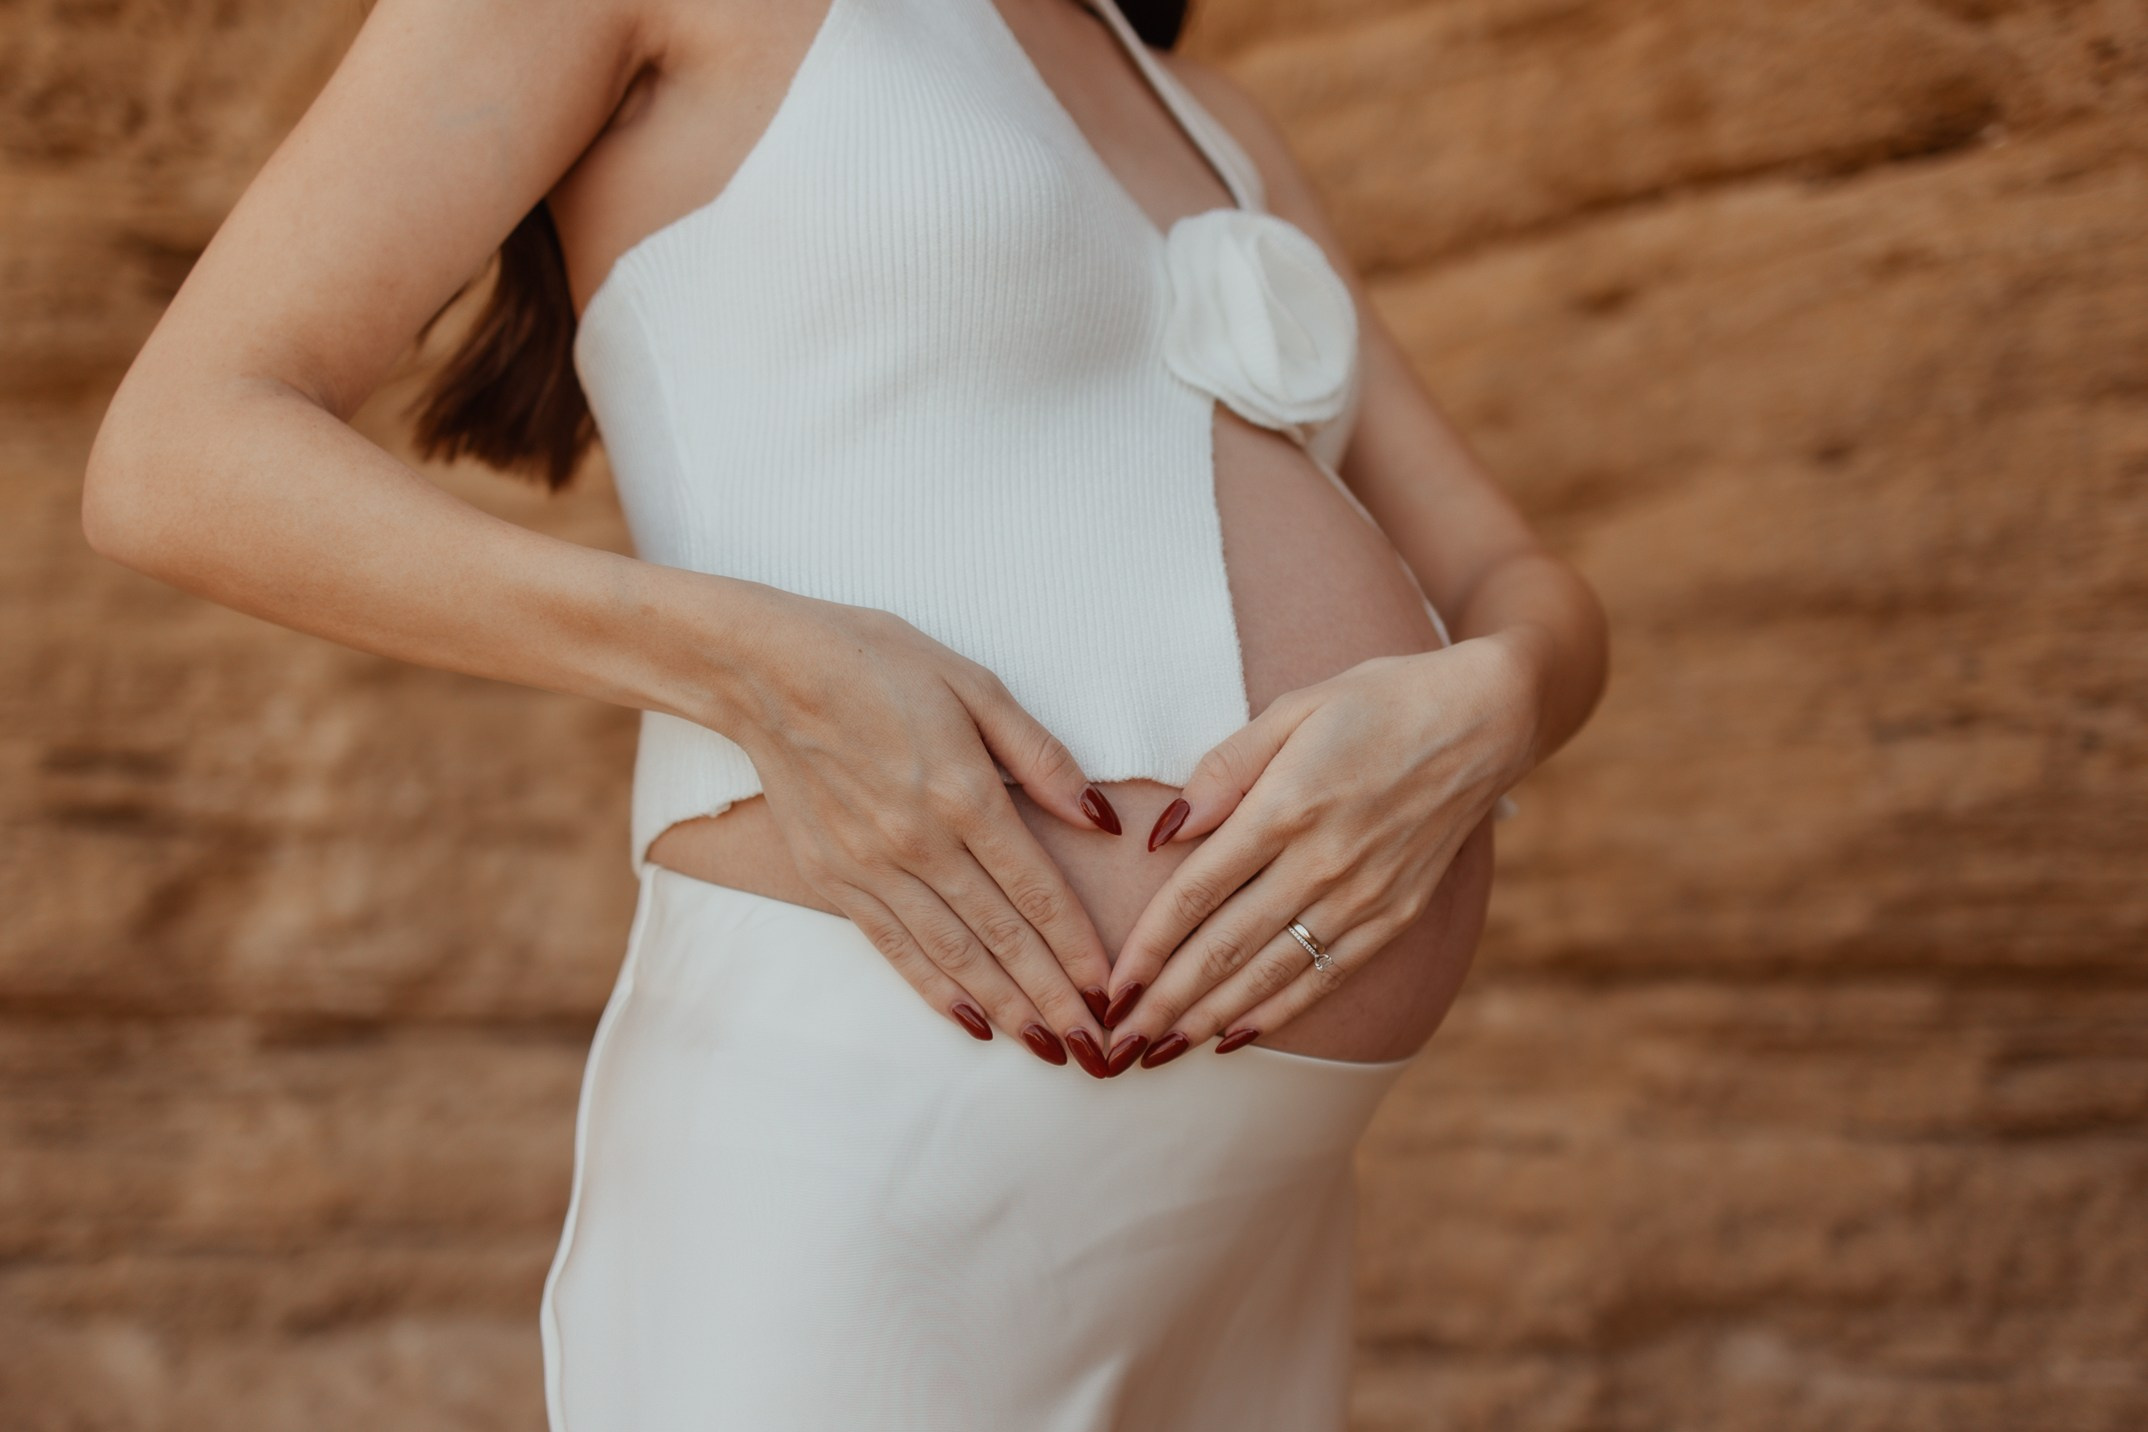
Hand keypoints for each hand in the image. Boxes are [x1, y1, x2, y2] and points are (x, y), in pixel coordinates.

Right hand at [708, 587, 1121, 1065]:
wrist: (764, 671)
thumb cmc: (877, 663)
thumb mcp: (974, 684)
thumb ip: (1040, 756)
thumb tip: (1099, 815)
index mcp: (963, 793)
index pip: (1036, 889)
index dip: (1076, 945)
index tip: (1110, 988)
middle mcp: (919, 842)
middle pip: (1001, 935)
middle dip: (1053, 996)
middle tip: (1094, 1047)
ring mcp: (870, 867)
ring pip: (951, 953)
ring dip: (1002, 1005)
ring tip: (1044, 1046)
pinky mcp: (831, 879)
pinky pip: (893, 947)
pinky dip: (934, 989)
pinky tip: (969, 1021)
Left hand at [1100, 636, 1540, 1062]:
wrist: (1485, 719)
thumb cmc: (1377, 702)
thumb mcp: (1292, 709)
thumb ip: (1223, 769)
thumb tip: (1164, 830)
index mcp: (1288, 805)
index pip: (1197, 891)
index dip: (1148, 945)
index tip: (1110, 984)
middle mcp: (1324, 861)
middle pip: (1226, 946)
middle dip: (1166, 1000)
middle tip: (1119, 1040)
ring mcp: (1365, 896)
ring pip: (1272, 972)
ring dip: (1211, 1015)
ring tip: (1163, 1049)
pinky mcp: (1398, 915)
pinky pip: (1327, 976)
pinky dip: (1279, 1011)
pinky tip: (1237, 1036)